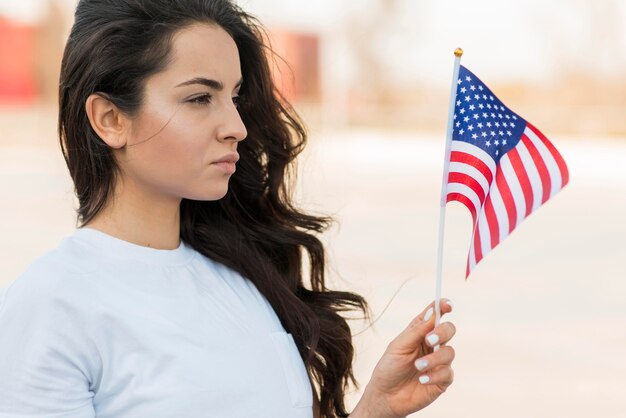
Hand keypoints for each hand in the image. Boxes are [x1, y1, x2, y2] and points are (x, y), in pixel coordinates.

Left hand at [352, 299, 455, 417]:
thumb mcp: (398, 346)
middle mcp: (432, 345)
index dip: (443, 306)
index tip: (447, 304)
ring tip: (418, 366)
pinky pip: (448, 373)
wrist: (386, 396)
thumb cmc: (389, 368)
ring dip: (434, 358)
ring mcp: (438, 362)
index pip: (435, 315)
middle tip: (428, 340)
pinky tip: (422, 380)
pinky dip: (435, 375)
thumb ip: (416, 331)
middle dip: (442, 332)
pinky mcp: (442, 380)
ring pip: (450, 352)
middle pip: (449, 330)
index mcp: (420, 332)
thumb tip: (433, 312)